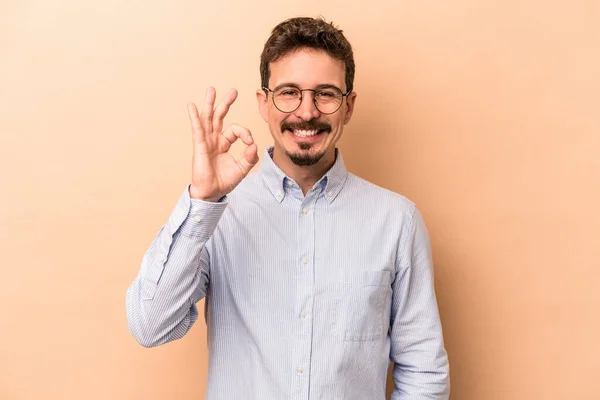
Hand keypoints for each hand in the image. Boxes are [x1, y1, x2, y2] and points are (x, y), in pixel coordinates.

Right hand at [187, 87, 258, 201]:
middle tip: (233, 91)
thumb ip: (250, 157)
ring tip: (211, 89)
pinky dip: (194, 117)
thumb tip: (254, 145)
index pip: (236, 130)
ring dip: (210, 103)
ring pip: (208, 118)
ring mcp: (206, 141)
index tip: (250, 143)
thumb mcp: (242, 169)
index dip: (245, 133)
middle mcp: (214, 139)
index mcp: (224, 143)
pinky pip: (197, 129)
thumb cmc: (224, 181)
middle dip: (226, 103)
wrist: (212, 192)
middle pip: (219, 117)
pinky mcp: (199, 146)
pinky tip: (192, 106)